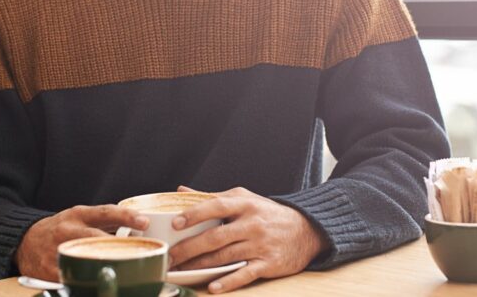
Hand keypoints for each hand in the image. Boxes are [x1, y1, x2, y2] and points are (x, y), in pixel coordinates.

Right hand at [16, 205, 149, 280]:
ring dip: (104, 267)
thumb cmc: (61, 228)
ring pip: (84, 260)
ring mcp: (58, 250)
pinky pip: (71, 277)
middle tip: (138, 253)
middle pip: (96, 237)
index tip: (144, 222)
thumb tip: (138, 228)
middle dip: (118, 246)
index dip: (126, 216)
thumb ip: (106, 222)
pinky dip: (86, 282)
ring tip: (122, 274)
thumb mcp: (80, 217)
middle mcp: (68, 230)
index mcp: (78, 214)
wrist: (26, 240)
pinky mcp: (50, 270)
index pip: (105, 212)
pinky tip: (100, 286)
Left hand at [167, 186, 329, 293]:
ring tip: (181, 270)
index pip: (216, 206)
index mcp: (244, 204)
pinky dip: (228, 281)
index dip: (194, 214)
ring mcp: (260, 244)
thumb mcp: (244, 199)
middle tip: (170, 255)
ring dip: (200, 265)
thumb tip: (181, 190)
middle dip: (189, 247)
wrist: (306, 230)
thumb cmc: (268, 213)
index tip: (175, 223)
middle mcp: (252, 224)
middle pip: (216, 236)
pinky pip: (244, 274)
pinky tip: (212, 286)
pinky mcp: (268, 264)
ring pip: (225, 256)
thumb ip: (213, 197)